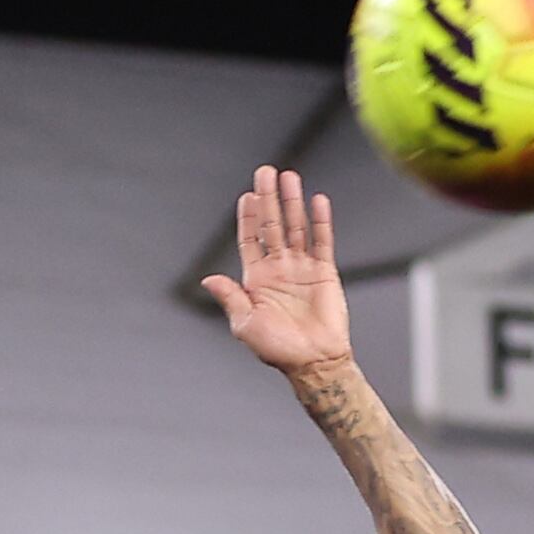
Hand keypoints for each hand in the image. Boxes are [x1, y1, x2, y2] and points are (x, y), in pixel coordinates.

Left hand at [199, 165, 354, 380]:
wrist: (313, 362)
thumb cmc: (277, 348)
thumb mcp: (245, 324)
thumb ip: (231, 297)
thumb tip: (208, 278)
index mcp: (256, 279)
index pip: (250, 240)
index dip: (248, 218)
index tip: (248, 195)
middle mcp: (279, 268)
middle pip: (273, 225)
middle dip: (269, 199)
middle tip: (266, 171)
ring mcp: (302, 268)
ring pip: (296, 227)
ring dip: (293, 202)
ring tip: (290, 177)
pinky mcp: (325, 272)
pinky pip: (322, 241)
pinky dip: (320, 221)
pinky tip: (317, 200)